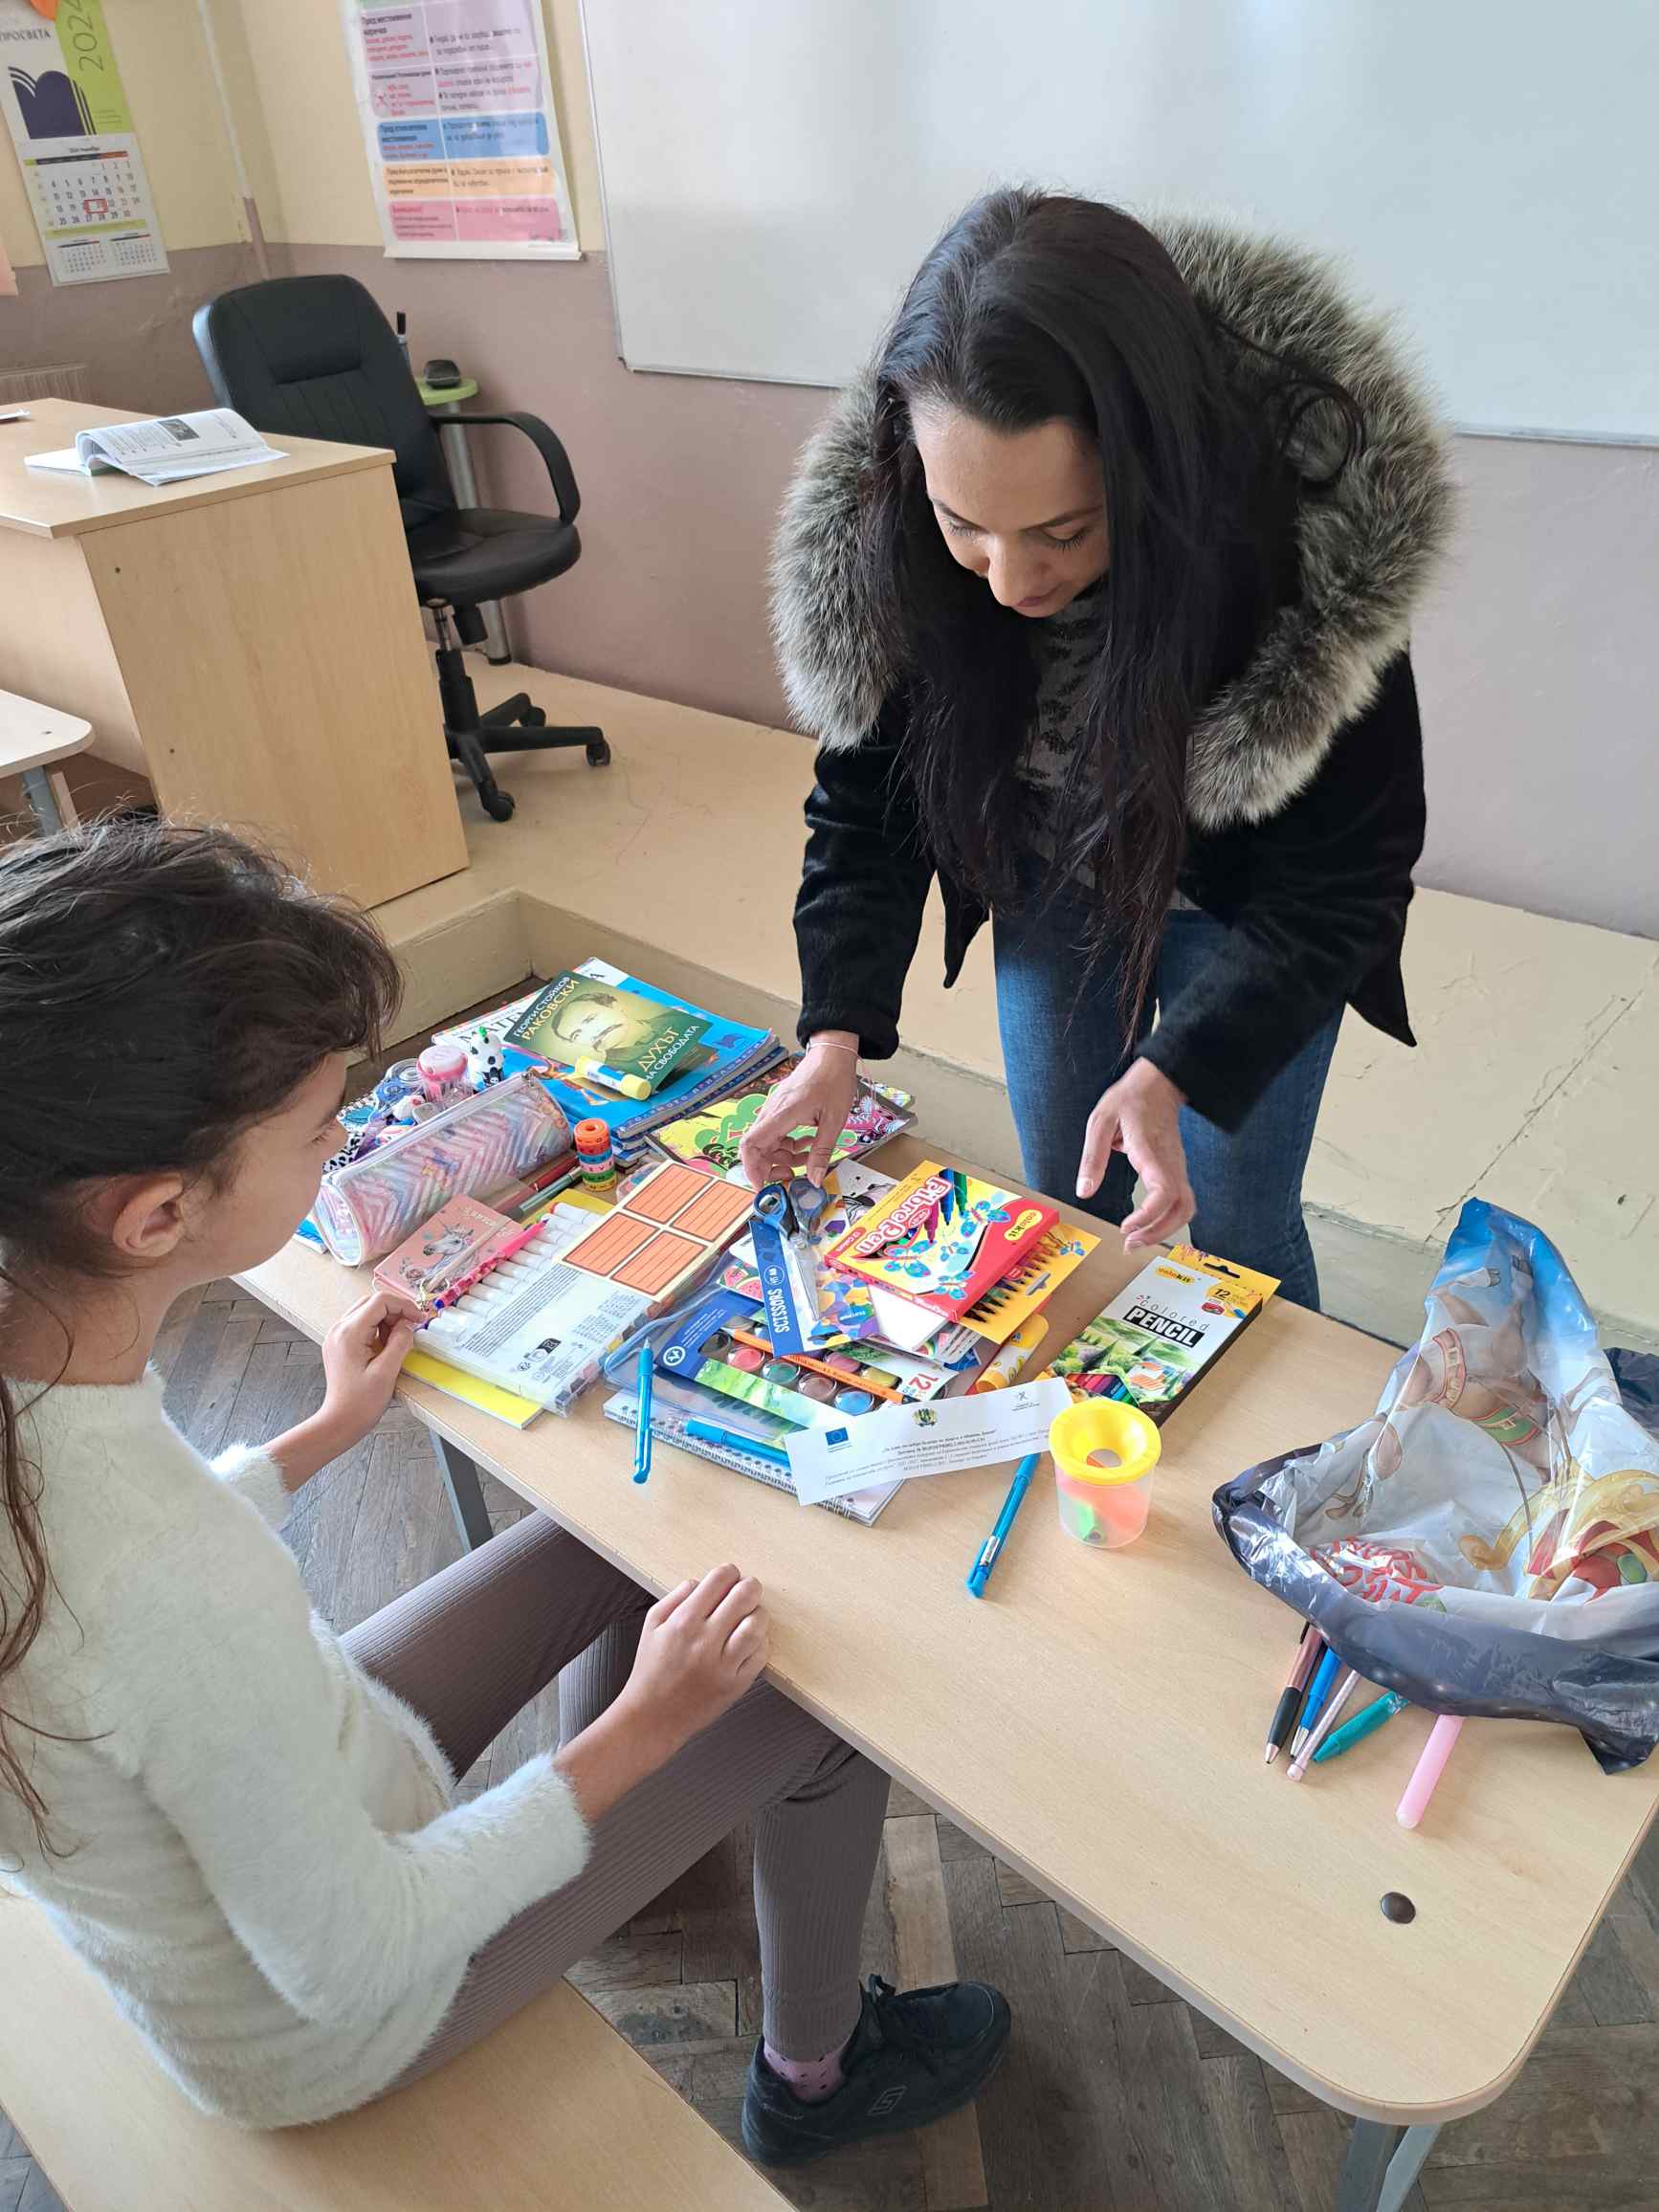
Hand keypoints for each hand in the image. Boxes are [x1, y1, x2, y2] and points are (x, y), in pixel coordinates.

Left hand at [267, 1289, 419, 1493]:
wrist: (339, 1421)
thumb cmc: (361, 1403)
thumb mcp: (386, 1372)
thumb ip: (399, 1342)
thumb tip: (407, 1325)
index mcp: (349, 1333)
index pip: (379, 1301)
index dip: (404, 1306)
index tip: (420, 1320)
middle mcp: (339, 1328)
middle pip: (372, 1302)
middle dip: (395, 1311)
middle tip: (411, 1330)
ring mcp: (337, 1335)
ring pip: (367, 1311)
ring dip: (387, 1320)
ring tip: (397, 1341)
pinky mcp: (339, 1343)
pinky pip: (361, 1324)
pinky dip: (377, 1328)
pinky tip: (385, 1346)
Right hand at [615, 1564, 768, 1758]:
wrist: (652, 1718)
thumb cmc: (651, 1672)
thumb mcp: (652, 1626)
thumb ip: (675, 1597)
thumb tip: (699, 1581)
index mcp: (683, 1622)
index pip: (719, 1579)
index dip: (729, 1572)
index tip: (730, 1576)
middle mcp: (705, 1641)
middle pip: (744, 1596)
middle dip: (750, 1586)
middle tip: (748, 1590)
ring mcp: (723, 1664)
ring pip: (757, 1625)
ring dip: (759, 1614)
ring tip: (751, 1615)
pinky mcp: (736, 1684)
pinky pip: (760, 1655)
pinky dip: (761, 1642)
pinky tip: (750, 1641)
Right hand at [738, 1034, 859, 1188]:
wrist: (832, 1054)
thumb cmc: (834, 1080)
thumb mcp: (834, 1120)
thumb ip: (821, 1152)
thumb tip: (813, 1179)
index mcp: (782, 1113)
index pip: (751, 1145)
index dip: (752, 1169)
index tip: (764, 1187)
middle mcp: (771, 1112)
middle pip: (757, 1148)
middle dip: (770, 1168)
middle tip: (792, 1176)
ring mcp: (774, 1109)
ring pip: (767, 1143)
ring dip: (783, 1157)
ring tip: (808, 1159)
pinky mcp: (780, 1108)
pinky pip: (776, 1133)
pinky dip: (789, 1144)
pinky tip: (808, 1144)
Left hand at [1075, 1059, 1192, 1252]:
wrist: (1158, 1084)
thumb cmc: (1129, 1100)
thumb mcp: (1100, 1122)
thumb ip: (1092, 1158)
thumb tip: (1084, 1191)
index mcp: (1151, 1151)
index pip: (1163, 1192)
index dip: (1148, 1216)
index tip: (1127, 1227)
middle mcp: (1171, 1163)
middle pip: (1181, 1209)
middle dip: (1157, 1233)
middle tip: (1129, 1244)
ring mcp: (1178, 1168)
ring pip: (1186, 1209)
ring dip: (1164, 1230)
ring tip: (1137, 1240)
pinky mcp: (1177, 1171)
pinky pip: (1181, 1201)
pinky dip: (1167, 1219)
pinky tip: (1146, 1226)